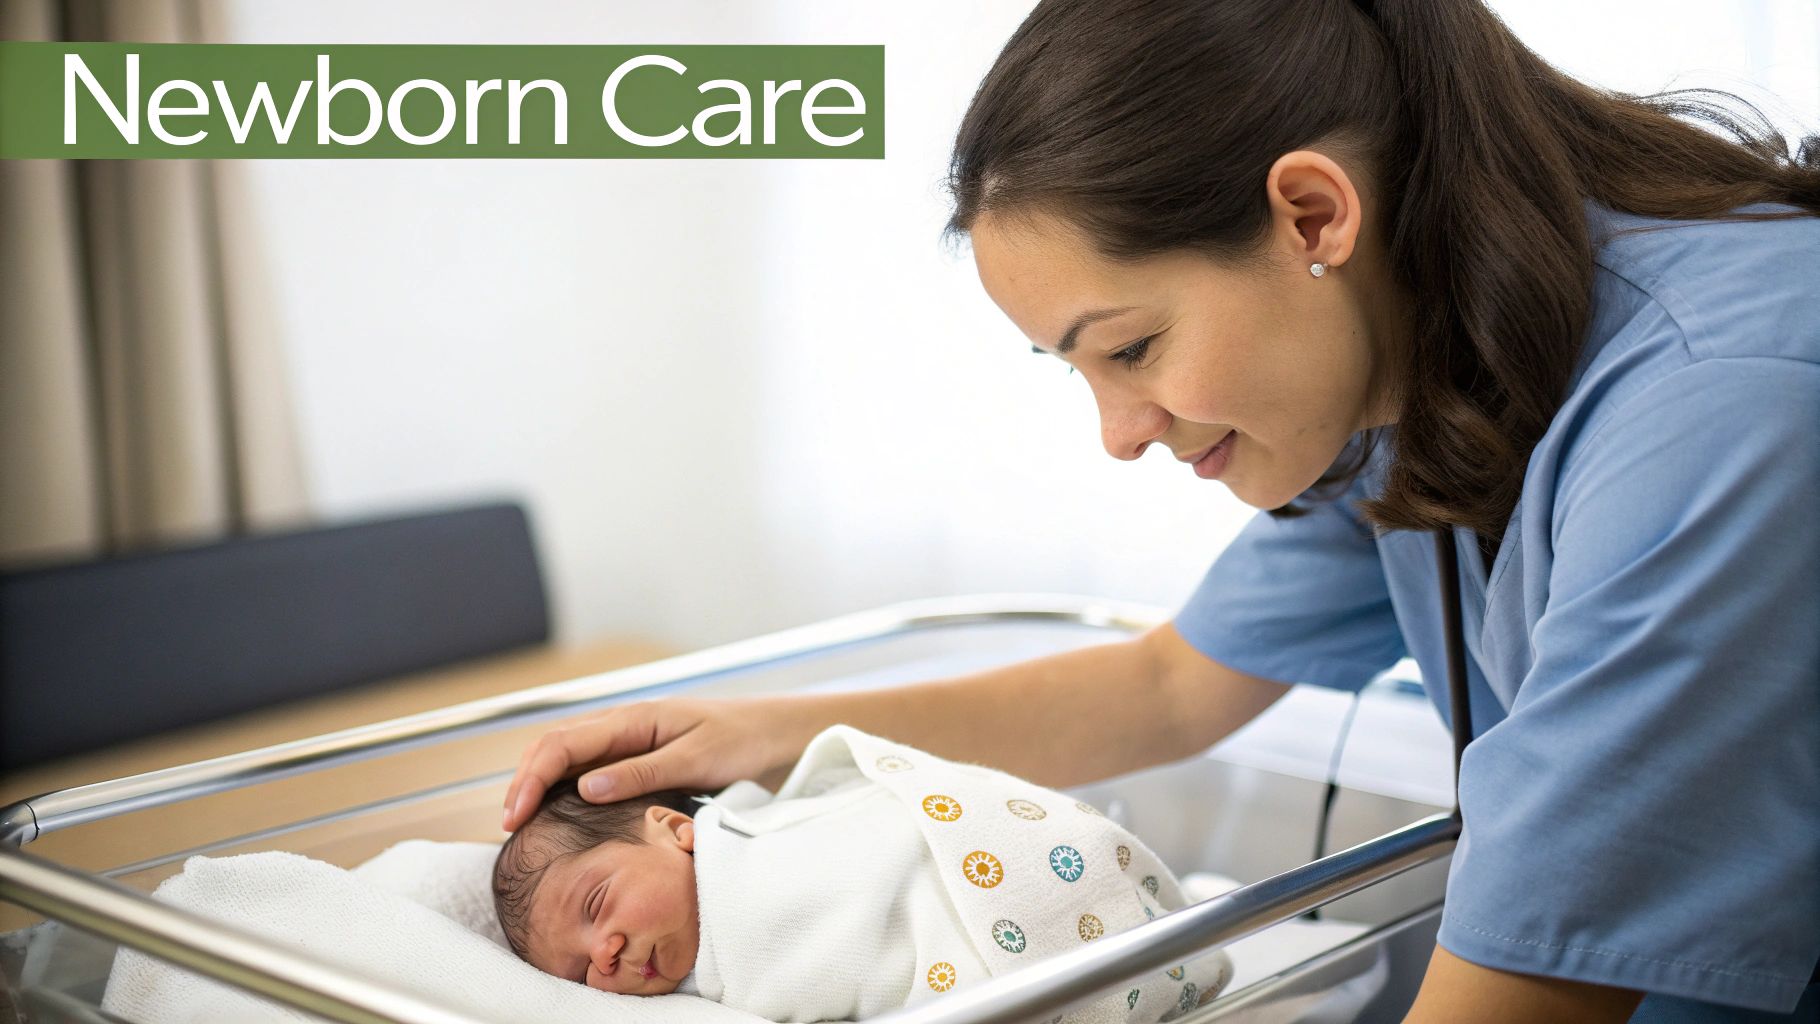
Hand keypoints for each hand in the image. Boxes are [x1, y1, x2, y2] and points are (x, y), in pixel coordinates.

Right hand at [501, 696, 805, 831]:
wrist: (779, 735)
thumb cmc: (744, 742)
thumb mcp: (695, 760)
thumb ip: (641, 774)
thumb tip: (583, 788)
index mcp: (633, 719)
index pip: (562, 744)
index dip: (530, 779)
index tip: (514, 816)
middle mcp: (624, 725)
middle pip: (554, 747)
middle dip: (524, 782)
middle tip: (509, 827)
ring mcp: (630, 741)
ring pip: (568, 758)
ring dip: (540, 785)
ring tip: (522, 823)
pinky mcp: (640, 758)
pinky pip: (591, 769)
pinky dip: (564, 789)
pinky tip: (559, 814)